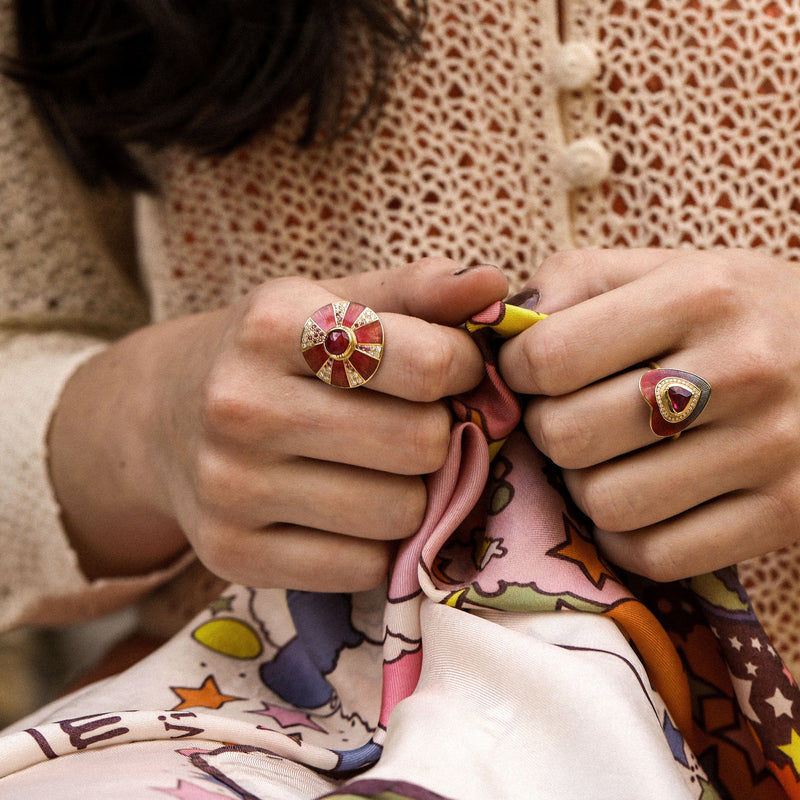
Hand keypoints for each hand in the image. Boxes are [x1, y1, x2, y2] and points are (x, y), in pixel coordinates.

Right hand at [49, 258, 507, 591]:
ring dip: (412, 493)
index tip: (448, 372)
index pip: (427, 363)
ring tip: (380, 467)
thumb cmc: (275, 353)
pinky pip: (362, 569)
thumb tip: (495, 287)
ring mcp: (230, 487)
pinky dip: (375, 545)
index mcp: (272, 324)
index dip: (461, 369)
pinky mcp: (231, 553)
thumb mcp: (334, 302)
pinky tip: (347, 509)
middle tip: (417, 423)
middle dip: (439, 435)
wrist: (165, 414)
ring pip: (400, 514)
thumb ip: (419, 291)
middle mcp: (241, 405)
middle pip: (421, 445)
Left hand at [498, 248, 799, 579]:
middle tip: (571, 417)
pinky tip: (641, 501)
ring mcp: (772, 449)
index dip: (518, 371)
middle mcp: (743, 370)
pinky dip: (627, 537)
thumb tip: (496, 331)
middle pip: (568, 436)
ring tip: (610, 458)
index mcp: (701, 294)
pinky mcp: (786, 513)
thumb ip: (574, 282)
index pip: (548, 357)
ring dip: (586, 487)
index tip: (534, 373)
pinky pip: (657, 556)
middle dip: (548, 431)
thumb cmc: (737, 312)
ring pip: (606, 503)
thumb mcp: (668, 269)